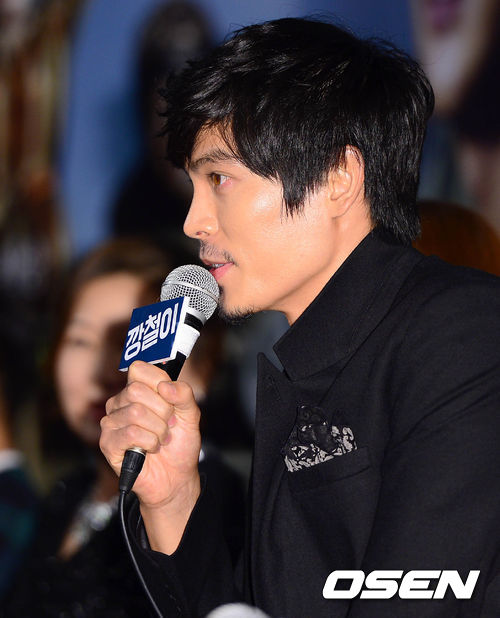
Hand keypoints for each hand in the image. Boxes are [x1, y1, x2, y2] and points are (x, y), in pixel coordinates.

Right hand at [100, 360, 200, 511]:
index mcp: (138, 390)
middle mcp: (120, 403)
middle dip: (162, 410)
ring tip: (160, 439)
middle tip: (167, 424)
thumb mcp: (191, 415)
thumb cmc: (179, 445)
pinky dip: (150, 442)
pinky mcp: (108, 443)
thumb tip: (166, 386)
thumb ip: (184, 394)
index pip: (138, 369)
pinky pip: (131, 433)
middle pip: (136, 390)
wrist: (176, 478)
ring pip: (136, 412)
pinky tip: (150, 449)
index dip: (159, 381)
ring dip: (158, 430)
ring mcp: (111, 422)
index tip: (170, 399)